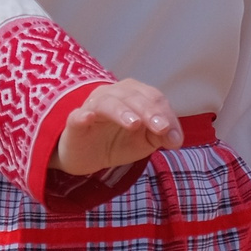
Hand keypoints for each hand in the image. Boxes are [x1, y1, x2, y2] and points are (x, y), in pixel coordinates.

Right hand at [54, 80, 183, 175]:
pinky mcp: (75, 121)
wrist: (88, 156)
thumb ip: (161, 136)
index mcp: (133, 94)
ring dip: (122, 111)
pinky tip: (88, 118)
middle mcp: (113, 93)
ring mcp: (92, 106)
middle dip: (150, 112)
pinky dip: (84, 115)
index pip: (153, 98)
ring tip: (134, 124)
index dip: (166, 115)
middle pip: (133, 96)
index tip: (175, 138)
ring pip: (108, 102)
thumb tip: (175, 139)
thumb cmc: (118, 141)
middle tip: (162, 129)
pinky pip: (78, 116)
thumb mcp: (145, 141)